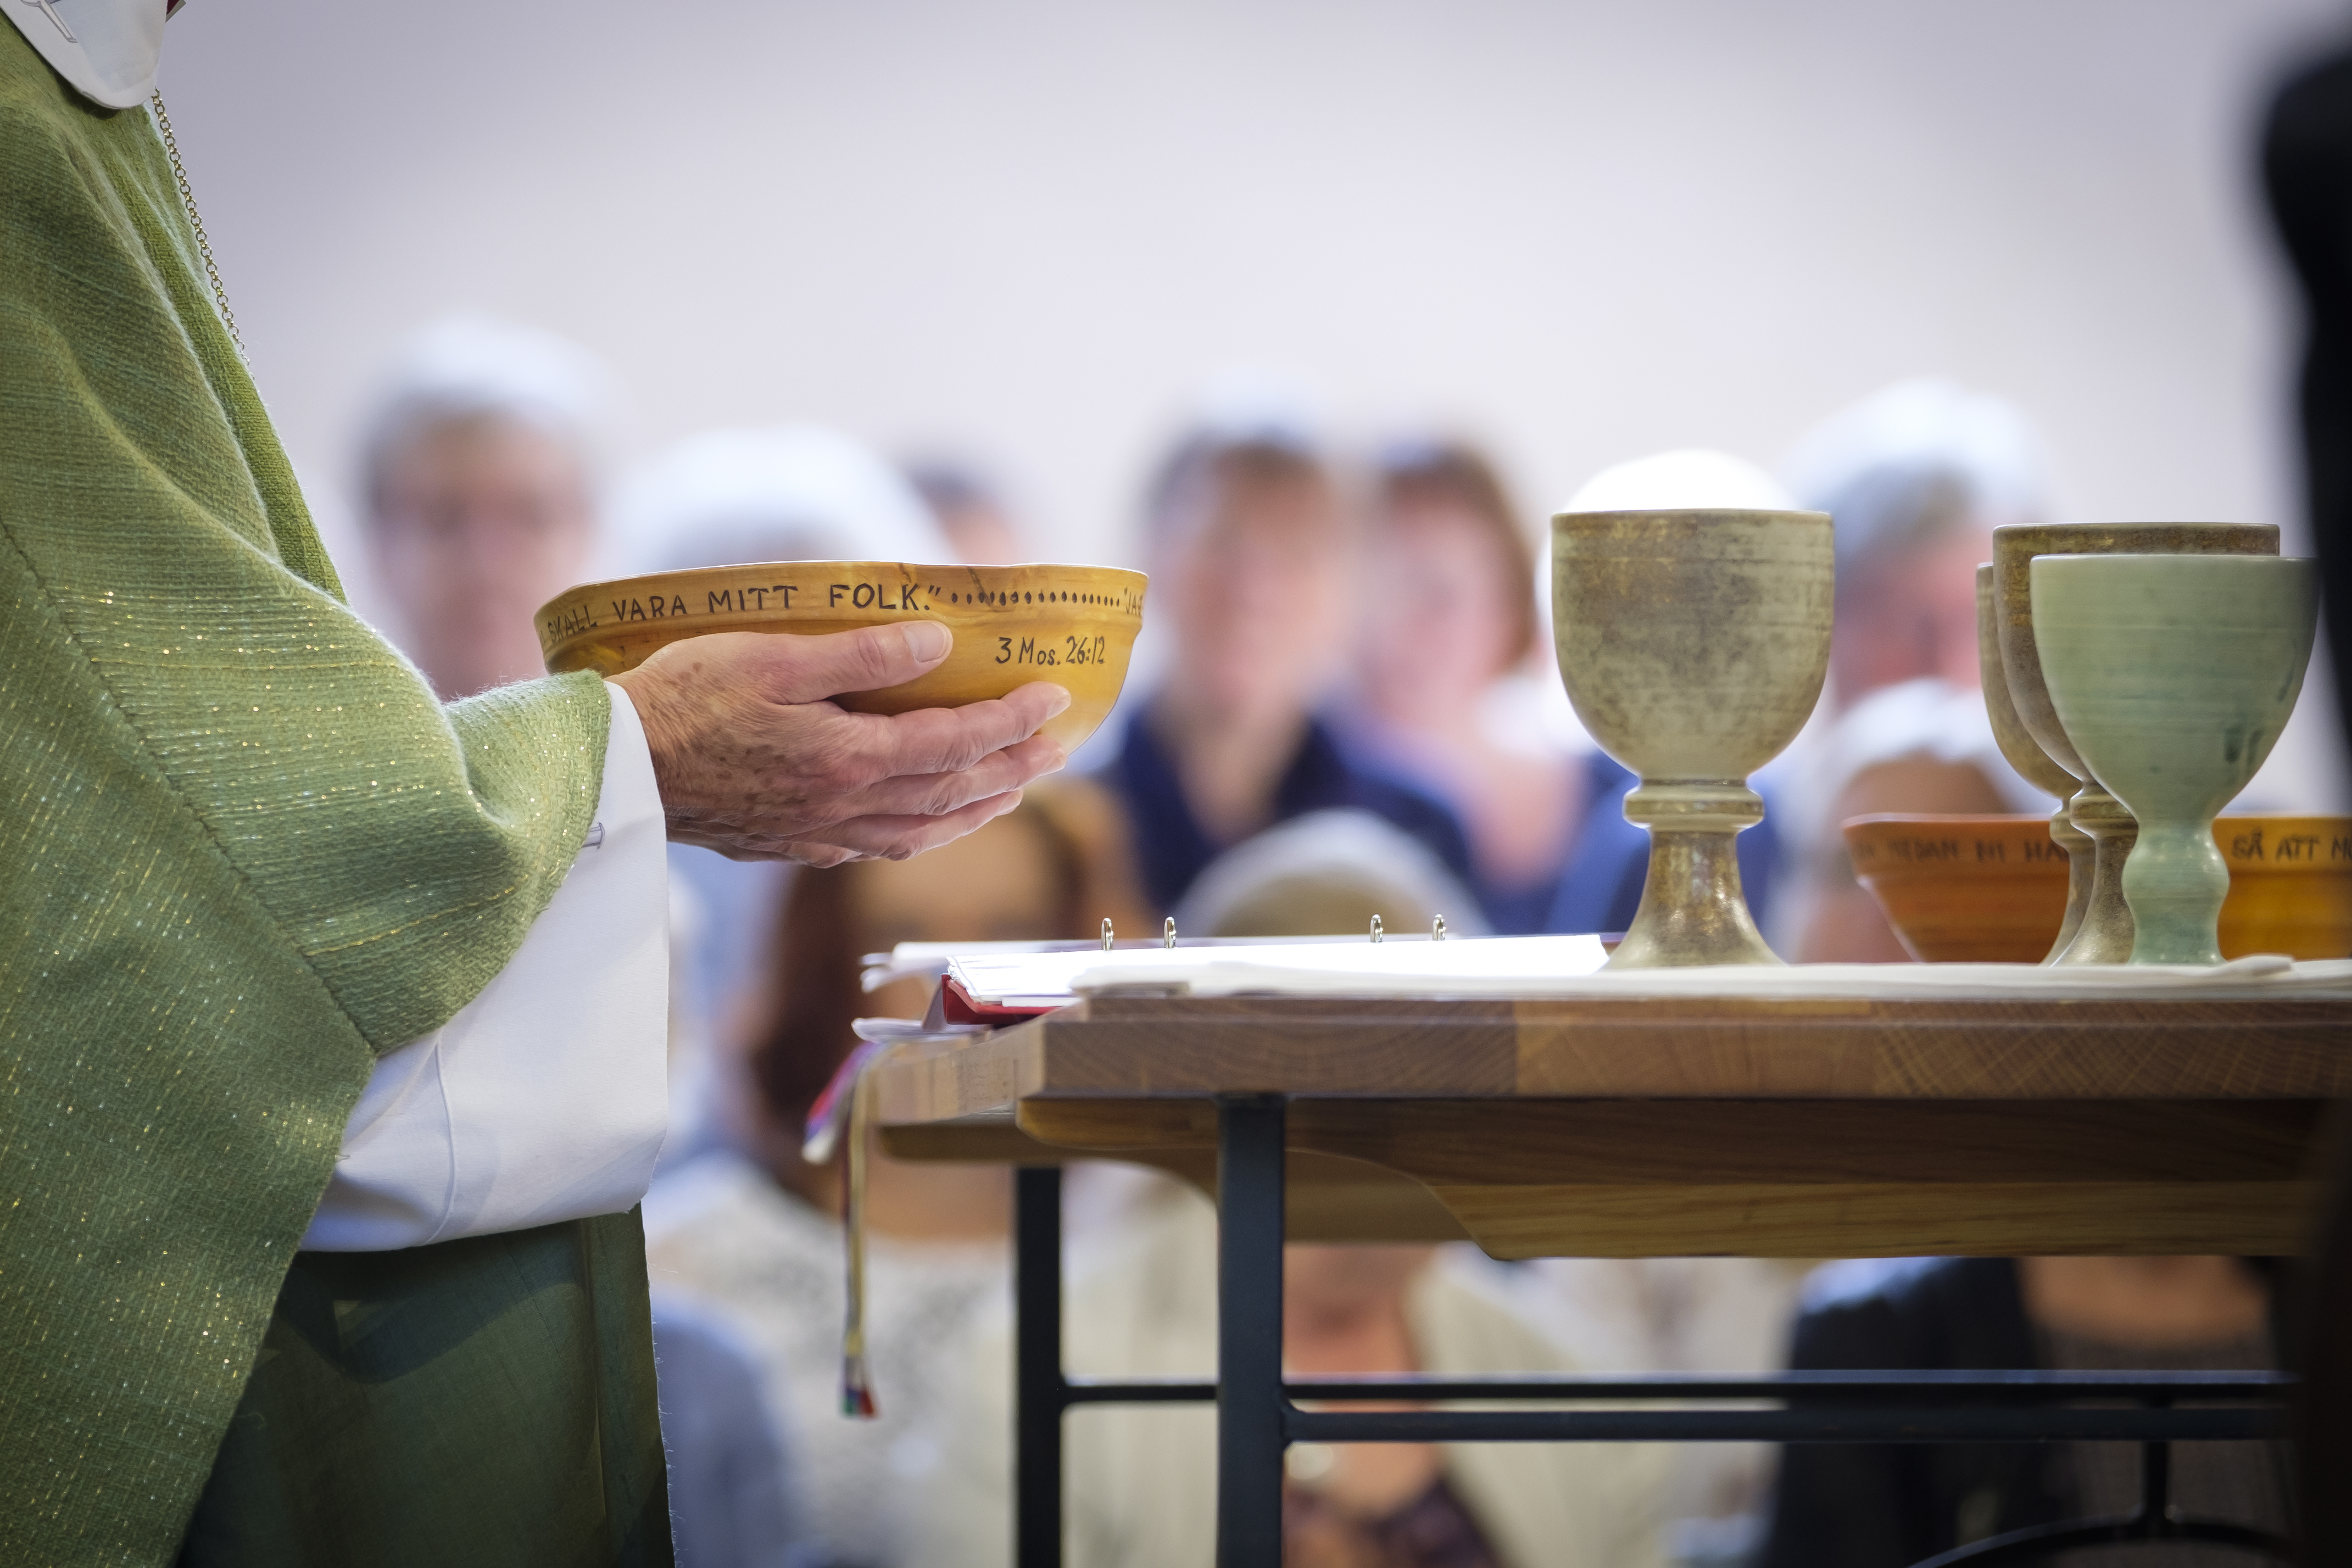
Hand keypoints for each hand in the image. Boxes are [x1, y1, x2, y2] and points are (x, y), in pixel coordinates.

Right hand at [608, 622, 1069, 865]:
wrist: (617, 770)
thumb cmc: (684, 700)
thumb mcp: (772, 657)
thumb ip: (861, 655)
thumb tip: (936, 645)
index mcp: (848, 758)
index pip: (955, 741)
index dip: (1012, 719)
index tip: (1054, 698)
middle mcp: (845, 807)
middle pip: (953, 792)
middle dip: (1013, 765)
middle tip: (1059, 746)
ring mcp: (820, 834)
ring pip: (923, 830)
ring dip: (977, 809)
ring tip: (1015, 787)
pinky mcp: (792, 845)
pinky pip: (880, 845)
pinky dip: (924, 833)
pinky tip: (930, 823)